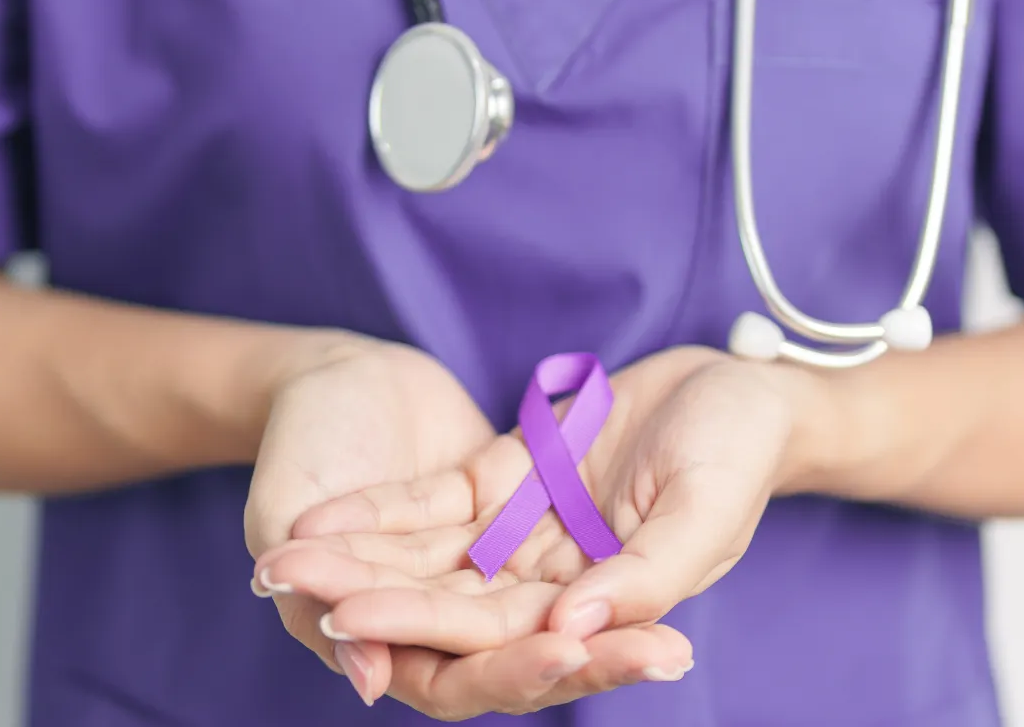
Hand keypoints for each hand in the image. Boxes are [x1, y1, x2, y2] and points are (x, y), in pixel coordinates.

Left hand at [256, 347, 819, 714]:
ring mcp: (524, 533)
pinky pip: (431, 506)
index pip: (503, 637)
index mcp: (600, 605)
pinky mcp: (507, 480)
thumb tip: (573, 623)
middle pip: (447, 605)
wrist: (742, 385)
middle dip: (370, 599)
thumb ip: (645, 575)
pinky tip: (318, 517)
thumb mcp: (705, 510)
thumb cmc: (740, 450)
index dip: (428, 629)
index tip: (355, 621)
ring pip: (426, 560)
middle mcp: (551, 583)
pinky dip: (377, 511)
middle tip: (293, 590)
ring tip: (281, 560)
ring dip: (356, 560)